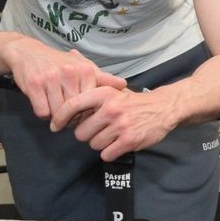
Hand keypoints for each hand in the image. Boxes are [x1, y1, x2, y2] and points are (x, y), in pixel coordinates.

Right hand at [2, 38, 126, 120]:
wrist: (28, 52)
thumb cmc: (60, 63)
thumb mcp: (83, 67)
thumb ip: (102, 78)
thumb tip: (124, 84)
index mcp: (86, 69)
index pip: (93, 103)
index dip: (87, 111)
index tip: (82, 109)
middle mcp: (70, 72)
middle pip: (76, 110)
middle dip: (71, 116)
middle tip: (66, 112)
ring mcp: (51, 78)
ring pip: (58, 113)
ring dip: (56, 116)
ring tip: (54, 105)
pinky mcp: (34, 84)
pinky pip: (42, 112)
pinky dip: (42, 113)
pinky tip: (42, 102)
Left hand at [50, 86, 176, 161]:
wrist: (164, 108)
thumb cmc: (133, 102)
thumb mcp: (113, 89)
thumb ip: (91, 86)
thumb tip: (69, 66)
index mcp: (104, 93)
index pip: (71, 105)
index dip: (59, 118)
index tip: (56, 126)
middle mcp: (111, 108)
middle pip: (81, 133)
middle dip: (88, 134)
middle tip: (99, 131)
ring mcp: (121, 125)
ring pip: (94, 145)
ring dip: (101, 144)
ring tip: (112, 135)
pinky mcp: (129, 140)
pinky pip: (106, 154)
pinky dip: (110, 152)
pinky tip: (118, 144)